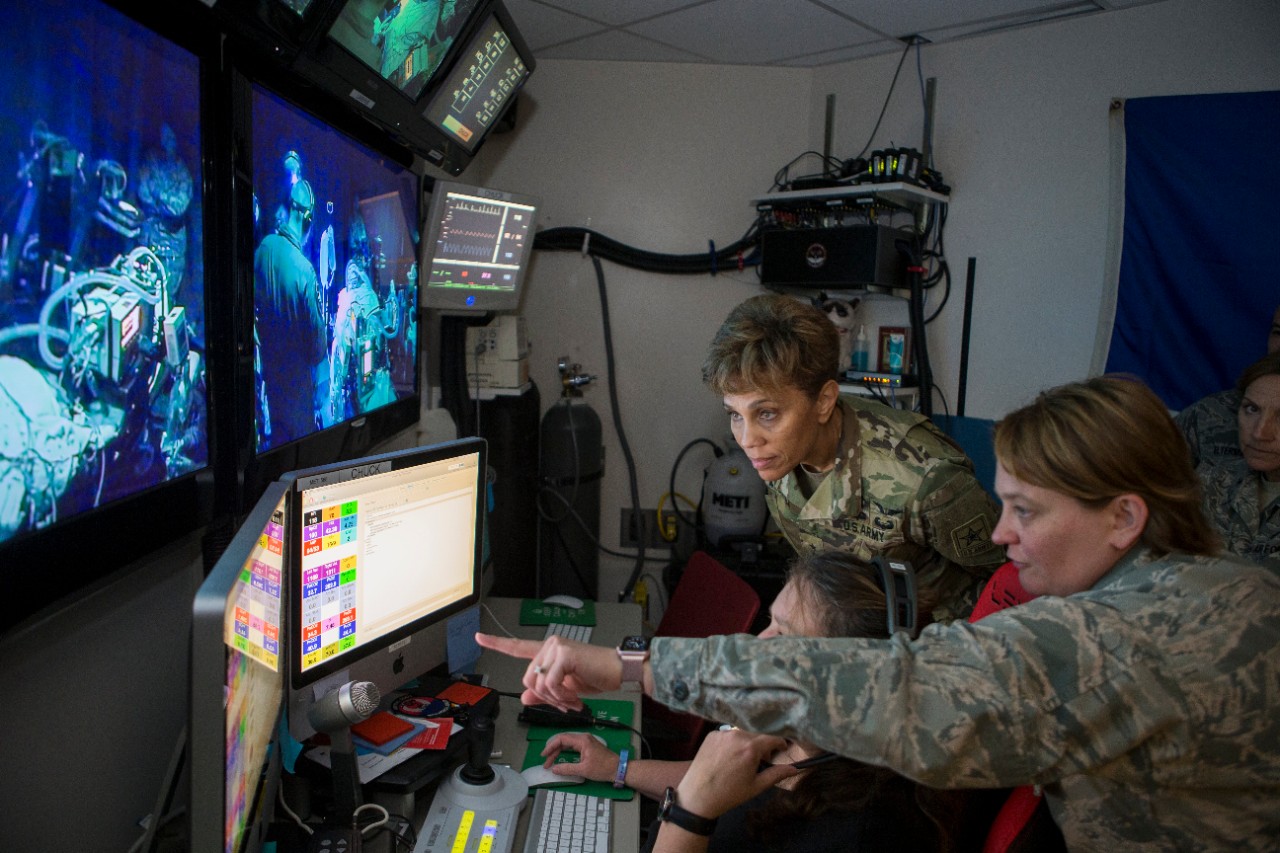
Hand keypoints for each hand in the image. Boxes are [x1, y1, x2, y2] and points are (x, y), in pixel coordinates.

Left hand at [474, 633, 619, 709]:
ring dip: (555, 699)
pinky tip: (574, 697)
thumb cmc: (596, 676)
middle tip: (565, 705)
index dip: (496, 643)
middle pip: (528, 679)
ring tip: (572, 702)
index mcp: (548, 651)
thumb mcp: (565, 688)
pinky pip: (550, 684)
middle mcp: (550, 645)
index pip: (517, 646)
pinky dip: (561, 696)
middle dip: (545, 698)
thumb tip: (526, 697)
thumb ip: (544, 692)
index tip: (479, 637)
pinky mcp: (565, 655)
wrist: (617, 672)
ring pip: (538, 683)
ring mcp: (557, 648)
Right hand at [541, 732, 617, 781]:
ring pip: (567, 743)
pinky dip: (565, 752)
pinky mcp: (588, 746)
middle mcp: (583, 738)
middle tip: (546, 763)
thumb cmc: (602, 768)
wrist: (618, 769)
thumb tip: (554, 769)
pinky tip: (560, 757)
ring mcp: (586, 741)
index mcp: (582, 740)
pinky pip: (572, 746)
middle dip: (553, 751)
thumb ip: (567, 769)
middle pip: (563, 740)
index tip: (544, 756)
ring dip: (558, 751)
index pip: (562, 739)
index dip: (550, 746)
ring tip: (551, 762)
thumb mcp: (583, 770)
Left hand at [675, 729, 797, 819]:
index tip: (782, 748)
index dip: (780, 742)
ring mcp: (722, 733)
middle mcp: (737, 735)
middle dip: (763, 745)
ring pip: (742, 733)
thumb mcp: (756, 786)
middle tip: (761, 760)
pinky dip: (732, 742)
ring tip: (742, 760)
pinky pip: (728, 734)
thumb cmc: (730, 794)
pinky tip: (728, 757)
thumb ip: (777, 774)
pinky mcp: (711, 735)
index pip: (772, 737)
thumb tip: (795, 768)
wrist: (698, 796)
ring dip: (747, 743)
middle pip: (757, 735)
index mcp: (750, 748)